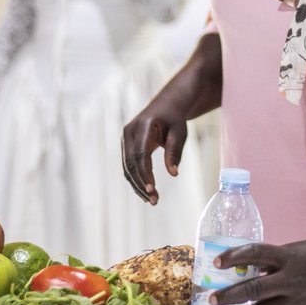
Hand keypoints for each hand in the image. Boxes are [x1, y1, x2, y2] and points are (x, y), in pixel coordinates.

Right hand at [122, 33, 222, 204]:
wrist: (168, 104)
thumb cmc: (176, 117)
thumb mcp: (180, 132)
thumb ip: (175, 151)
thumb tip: (173, 174)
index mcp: (142, 126)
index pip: (140, 155)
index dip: (145, 174)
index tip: (153, 191)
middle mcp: (129, 132)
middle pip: (131, 164)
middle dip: (141, 184)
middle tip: (154, 201)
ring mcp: (125, 139)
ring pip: (127, 167)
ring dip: (138, 184)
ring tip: (152, 200)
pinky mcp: (127, 145)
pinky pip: (129, 165)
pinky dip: (136, 179)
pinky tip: (146, 191)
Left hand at [209, 239, 305, 304]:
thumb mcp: (289, 252)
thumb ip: (266, 262)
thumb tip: (236, 270)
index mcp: (287, 258)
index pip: (257, 253)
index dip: (235, 256)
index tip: (216, 262)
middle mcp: (290, 280)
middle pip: (255, 289)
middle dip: (230, 295)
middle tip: (211, 299)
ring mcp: (294, 300)